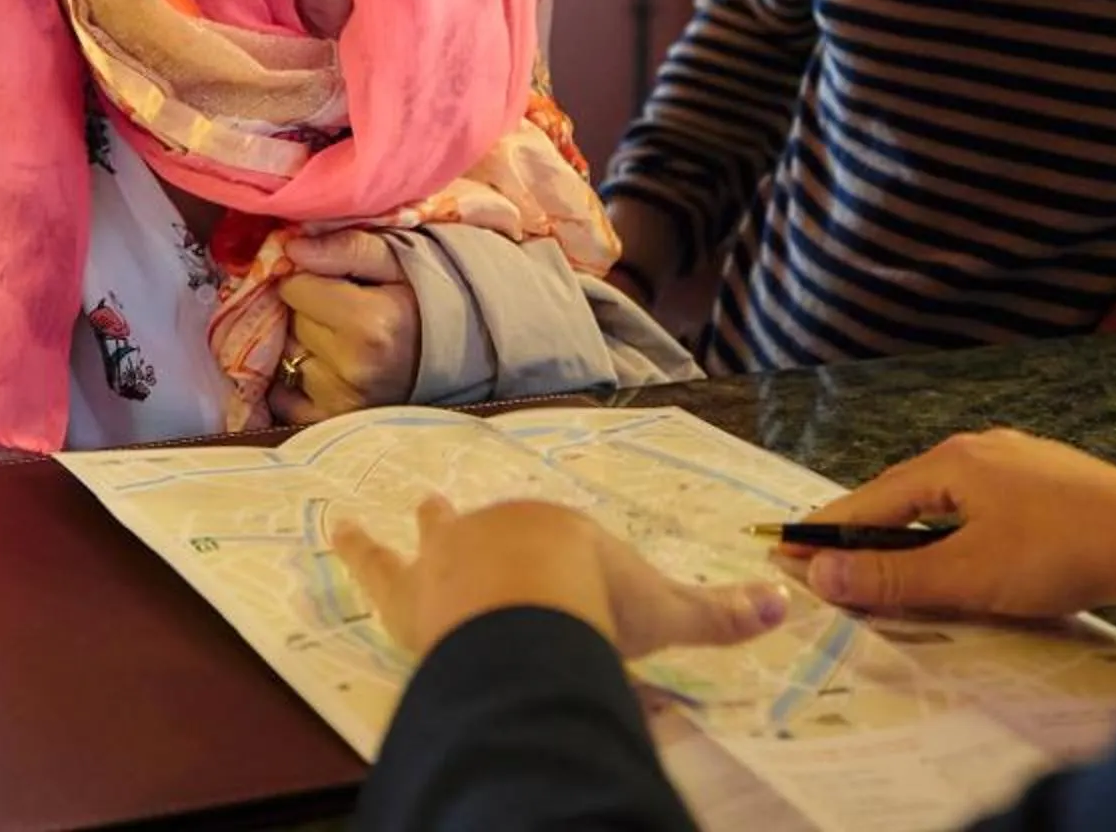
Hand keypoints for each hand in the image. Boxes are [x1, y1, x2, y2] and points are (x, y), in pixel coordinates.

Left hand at [271, 230, 419, 422]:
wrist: (465, 355)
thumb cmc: (429, 299)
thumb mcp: (399, 260)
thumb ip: (346, 248)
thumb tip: (292, 248)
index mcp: (370, 323)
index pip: (294, 287)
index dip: (309, 278)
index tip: (334, 281)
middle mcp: (352, 367)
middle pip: (291, 322)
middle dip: (307, 311)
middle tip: (344, 311)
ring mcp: (342, 401)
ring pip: (287, 356)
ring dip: (304, 345)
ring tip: (342, 340)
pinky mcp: (334, 423)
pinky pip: (284, 398)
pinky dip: (294, 382)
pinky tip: (327, 369)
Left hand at [335, 495, 789, 661]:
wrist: (534, 609)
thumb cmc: (601, 604)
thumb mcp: (667, 611)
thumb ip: (719, 614)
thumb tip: (784, 605)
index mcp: (557, 537)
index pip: (556, 545)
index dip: (555, 559)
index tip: (555, 564)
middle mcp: (497, 535)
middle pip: (479, 527)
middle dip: (456, 521)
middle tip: (431, 501)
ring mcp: (446, 560)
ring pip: (419, 540)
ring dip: (396, 535)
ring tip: (356, 522)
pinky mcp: (407, 591)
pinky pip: (371, 565)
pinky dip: (354, 548)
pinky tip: (331, 527)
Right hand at [790, 428, 1115, 624]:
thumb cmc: (1062, 553)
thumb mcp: (969, 574)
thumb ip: (895, 578)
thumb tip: (822, 572)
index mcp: (952, 462)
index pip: (871, 500)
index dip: (827, 529)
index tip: (784, 548)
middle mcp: (980, 448)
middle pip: (906, 492)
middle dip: (865, 527)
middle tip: (826, 557)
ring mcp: (1019, 460)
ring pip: (947, 497)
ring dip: (911, 528)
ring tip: (887, 557)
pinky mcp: (1051, 480)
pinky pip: (981, 501)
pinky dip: (953, 526)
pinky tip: (961, 547)